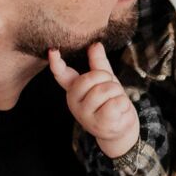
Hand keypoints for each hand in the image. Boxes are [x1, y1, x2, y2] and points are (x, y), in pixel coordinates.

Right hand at [48, 42, 137, 157]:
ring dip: (118, 94)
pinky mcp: (99, 124)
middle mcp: (74, 102)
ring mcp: (85, 115)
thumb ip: (98, 64)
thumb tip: (95, 45)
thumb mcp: (105, 81)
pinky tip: (119, 112)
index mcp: (74, 89)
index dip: (57, 63)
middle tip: (111, 92)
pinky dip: (123, 104)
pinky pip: (115, 103)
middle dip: (108, 80)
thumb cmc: (111, 103)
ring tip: (116, 103)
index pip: (62, 74)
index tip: (52, 50)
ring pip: (105, 90)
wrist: (121, 131)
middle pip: (93, 77)